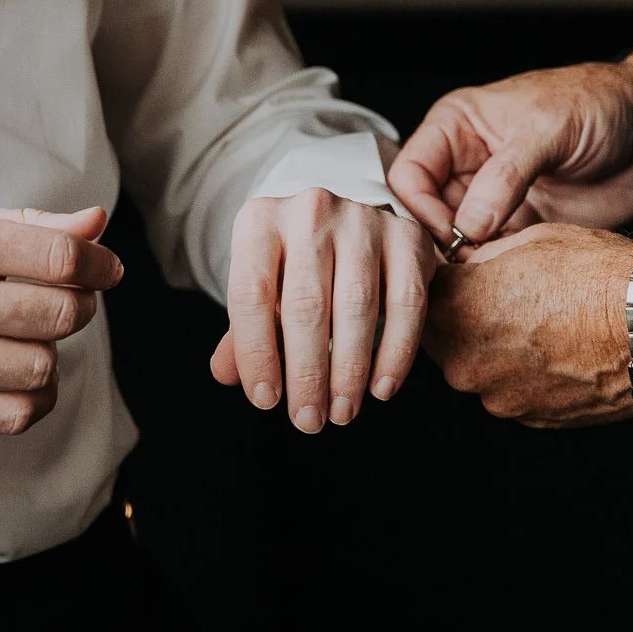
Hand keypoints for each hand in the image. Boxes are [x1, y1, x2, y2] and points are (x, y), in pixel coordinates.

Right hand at [0, 199, 122, 435]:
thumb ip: (23, 223)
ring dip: (52, 351)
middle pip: (62, 313)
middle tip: (68, 301)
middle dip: (80, 306)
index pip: (62, 256)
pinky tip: (26, 379)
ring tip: (31, 337)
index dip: (100, 265)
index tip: (107, 270)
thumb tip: (96, 222)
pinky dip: (37, 399)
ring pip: (44, 366)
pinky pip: (15, 414)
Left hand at [209, 189, 434, 433]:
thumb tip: (225, 373)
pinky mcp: (407, 235)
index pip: (250, 294)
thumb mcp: (263, 287)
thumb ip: (243, 331)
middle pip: (306, 304)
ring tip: (342, 412)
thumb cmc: (295, 266)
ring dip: (349, 370)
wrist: (348, 221)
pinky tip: (381, 387)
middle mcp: (311, 210)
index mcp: (260, 221)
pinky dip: (395, 352)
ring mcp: (363, 219)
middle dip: (307, 373)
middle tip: (309, 421)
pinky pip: (406, 302)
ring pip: (357, 305)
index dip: (257, 353)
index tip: (266, 401)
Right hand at [389, 43, 632, 250]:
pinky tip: (508, 276)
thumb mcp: (548, 128)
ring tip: (487, 273)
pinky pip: (491, 255)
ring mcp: (492, 198)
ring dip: (466, 261)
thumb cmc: (597, 103)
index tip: (448, 235)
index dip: (418, 208)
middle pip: (424, 214)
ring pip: (454, 241)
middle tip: (462, 266)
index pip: (409, 174)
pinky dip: (493, 269)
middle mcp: (466, 165)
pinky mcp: (520, 226)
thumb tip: (467, 225)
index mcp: (457, 127)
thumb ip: (505, 175)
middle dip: (438, 243)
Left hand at [426, 223, 632, 428]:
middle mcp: (466, 361)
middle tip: (500, 297)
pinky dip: (523, 374)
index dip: (440, 279)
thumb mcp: (530, 240)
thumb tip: (468, 266)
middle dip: (461, 317)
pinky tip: (555, 349)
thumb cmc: (598, 275)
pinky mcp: (531, 419)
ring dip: (493, 349)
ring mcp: (498, 396)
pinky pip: (511, 391)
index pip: (421, 292)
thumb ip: (482, 259)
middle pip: (441, 337)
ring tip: (538, 323)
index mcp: (456, 308)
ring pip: (478, 368)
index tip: (456, 272)